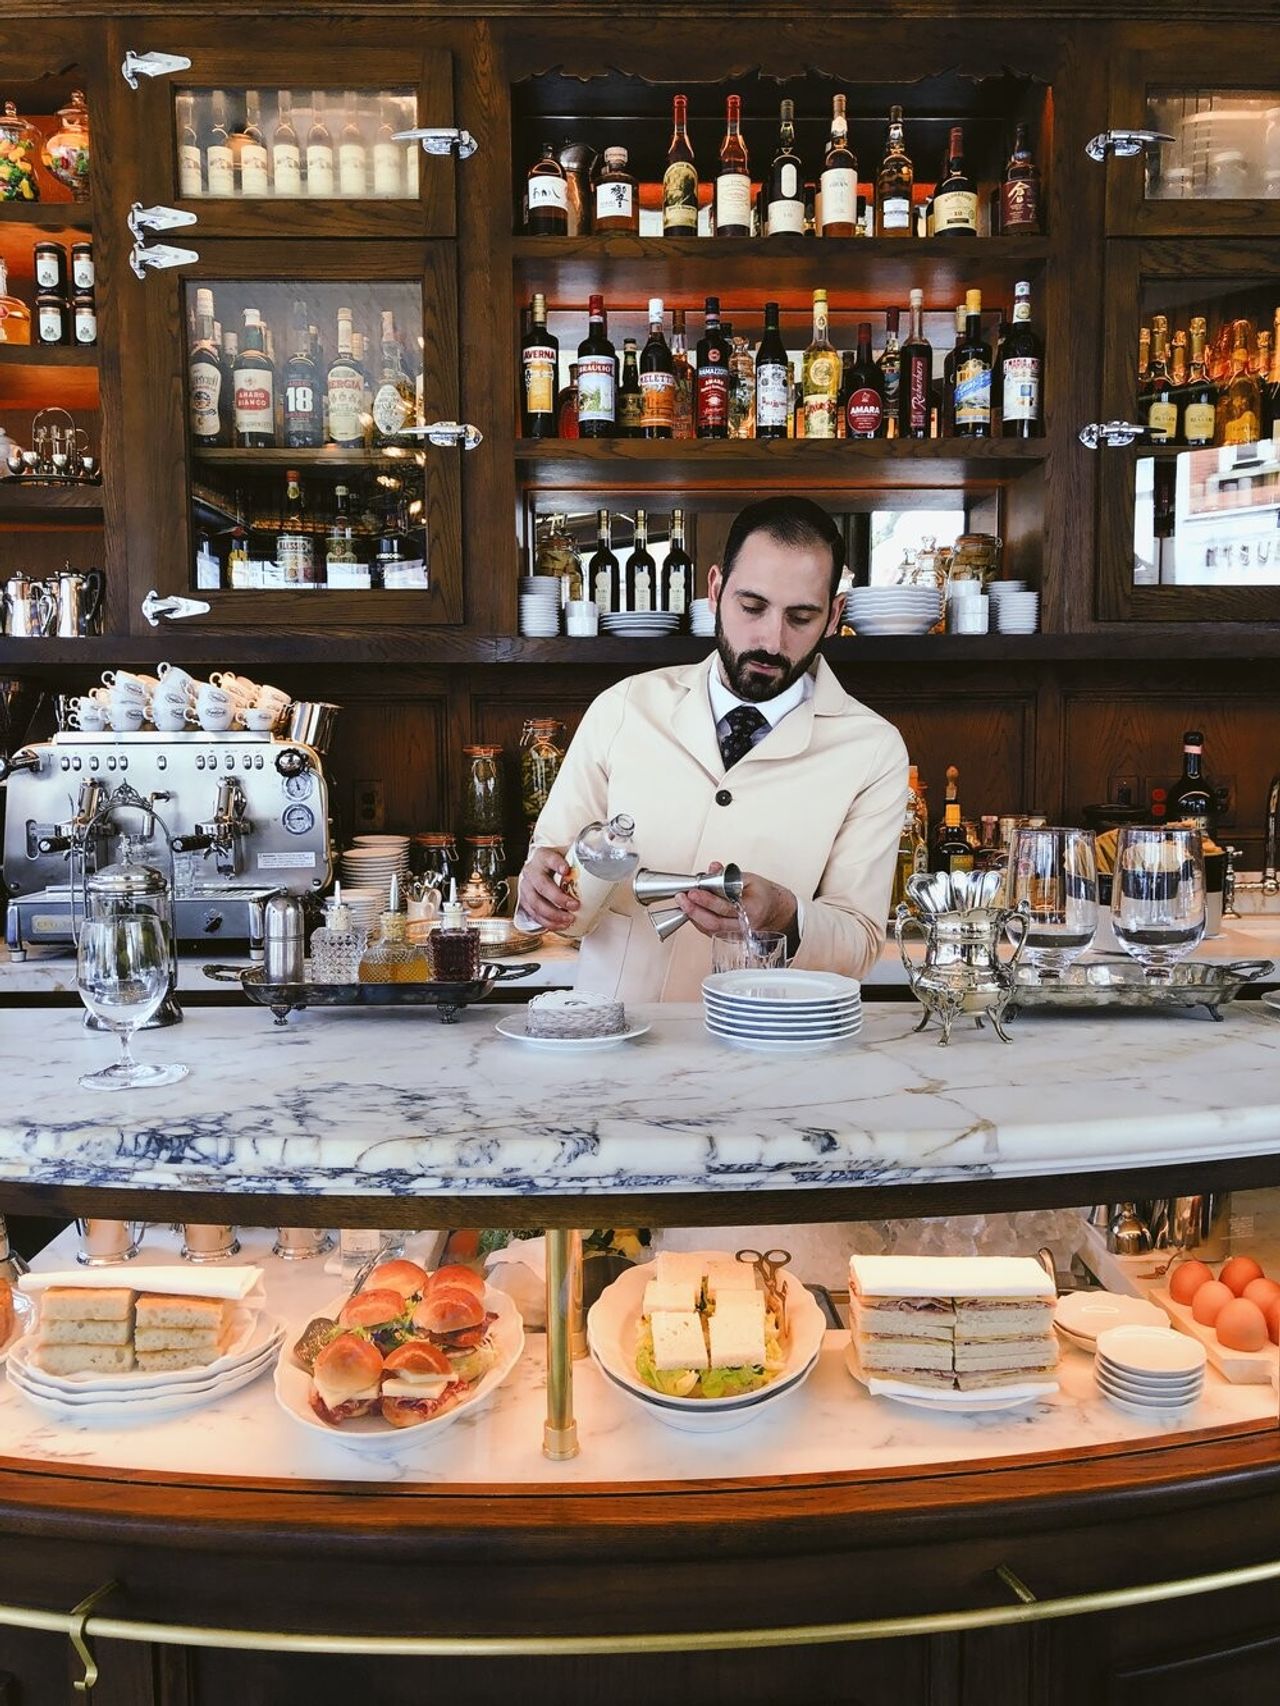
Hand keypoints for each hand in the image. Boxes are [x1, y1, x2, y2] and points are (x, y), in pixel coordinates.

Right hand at [517, 845, 579, 930]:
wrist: (536, 868)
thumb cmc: (553, 865)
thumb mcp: (563, 858)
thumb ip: (578, 864)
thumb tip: (605, 874)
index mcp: (542, 857)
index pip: (549, 858)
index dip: (557, 864)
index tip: (566, 869)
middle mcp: (532, 872)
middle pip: (542, 886)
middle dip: (559, 898)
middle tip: (575, 905)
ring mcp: (526, 888)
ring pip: (536, 904)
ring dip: (554, 915)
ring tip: (569, 919)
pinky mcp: (525, 902)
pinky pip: (535, 915)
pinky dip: (548, 923)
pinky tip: (560, 925)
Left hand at [676, 861, 797, 939]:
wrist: (774, 912)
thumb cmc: (763, 895)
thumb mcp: (749, 879)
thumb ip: (728, 875)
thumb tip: (713, 868)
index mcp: (752, 910)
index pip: (725, 907)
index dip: (707, 900)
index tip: (694, 892)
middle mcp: (743, 926)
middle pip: (714, 923)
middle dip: (694, 910)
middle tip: (682, 898)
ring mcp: (736, 934)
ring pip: (710, 930)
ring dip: (693, 916)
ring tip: (683, 902)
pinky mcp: (729, 937)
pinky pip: (710, 931)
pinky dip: (698, 921)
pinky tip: (691, 910)